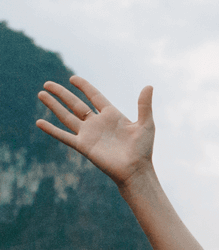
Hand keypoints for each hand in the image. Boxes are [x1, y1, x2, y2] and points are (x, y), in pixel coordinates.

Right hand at [36, 75, 154, 188]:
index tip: (73, 78)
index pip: (94, 96)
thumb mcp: (146, 125)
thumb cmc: (143, 150)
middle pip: (76, 104)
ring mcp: (89, 134)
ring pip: (67, 116)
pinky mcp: (83, 146)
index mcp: (112, 115)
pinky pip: (64, 136)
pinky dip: (51, 130)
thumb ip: (144, 105)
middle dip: (62, 94)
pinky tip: (39, 122)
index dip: (84, 87)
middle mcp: (97, 123)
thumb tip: (149, 85)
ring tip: (41, 94)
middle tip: (47, 84)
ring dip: (53, 106)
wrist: (136, 171)